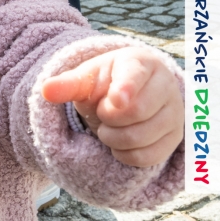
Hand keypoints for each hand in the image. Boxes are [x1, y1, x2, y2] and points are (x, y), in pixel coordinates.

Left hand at [42, 47, 182, 167]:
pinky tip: (119, 142)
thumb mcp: (85, 80)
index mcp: (141, 63)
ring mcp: (175, 113)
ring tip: (109, 126)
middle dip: (108, 118)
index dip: (126, 89)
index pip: (136, 76)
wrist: (125, 98)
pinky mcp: (174, 139)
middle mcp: (165, 85)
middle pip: (136, 112)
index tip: (116, 100)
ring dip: (113, 138)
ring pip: (141, 138)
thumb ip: (68, 85)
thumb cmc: (104, 85)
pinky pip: (147, 157)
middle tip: (103, 112)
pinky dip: (125, 154)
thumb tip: (46, 90)